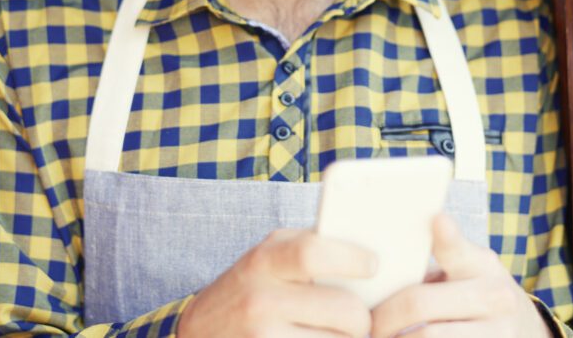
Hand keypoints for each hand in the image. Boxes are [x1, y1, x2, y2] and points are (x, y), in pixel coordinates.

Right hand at [177, 228, 375, 337]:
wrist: (199, 332)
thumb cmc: (249, 288)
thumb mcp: (268, 256)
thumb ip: (308, 245)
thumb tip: (367, 246)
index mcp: (263, 261)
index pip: (312, 253)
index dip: (351, 258)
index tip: (372, 264)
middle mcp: (260, 300)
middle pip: (344, 310)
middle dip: (361, 317)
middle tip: (358, 317)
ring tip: (335, 334)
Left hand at [370, 215, 552, 337]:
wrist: (526, 332)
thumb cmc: (478, 294)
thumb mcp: (470, 270)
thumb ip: (437, 261)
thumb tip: (379, 259)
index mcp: (481, 265)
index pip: (458, 249)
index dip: (448, 236)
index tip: (438, 220)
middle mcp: (494, 298)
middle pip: (419, 303)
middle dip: (383, 316)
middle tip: (367, 323)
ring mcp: (496, 333)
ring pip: (426, 337)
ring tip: (376, 336)